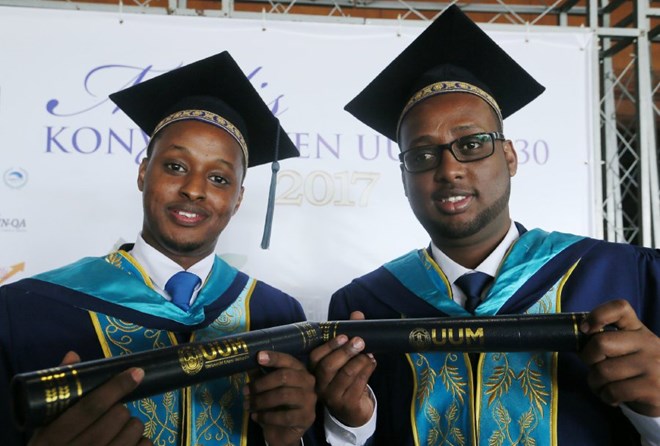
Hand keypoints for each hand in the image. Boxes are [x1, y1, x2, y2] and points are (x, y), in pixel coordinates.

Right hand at [28, 351, 150, 445]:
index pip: (90, 407)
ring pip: (134, 430)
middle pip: (117, 416)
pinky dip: (142, 442)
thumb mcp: (44, 427)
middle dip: (121, 409)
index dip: (116, 387)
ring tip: (118, 431)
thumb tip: (73, 355)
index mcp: (52, 438)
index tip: (136, 372)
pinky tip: (128, 445)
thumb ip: (60, 392)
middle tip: (114, 413)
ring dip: (132, 425)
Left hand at [244, 351, 315, 445]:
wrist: (284, 431)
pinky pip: (284, 416)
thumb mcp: (267, 387)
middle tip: (245, 390)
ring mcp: (309, 400)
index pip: (288, 360)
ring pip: (283, 395)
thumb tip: (248, 361)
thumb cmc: (276, 404)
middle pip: (284, 376)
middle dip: (261, 384)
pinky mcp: (307, 417)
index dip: (274, 358)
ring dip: (261, 401)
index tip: (258, 357)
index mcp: (299, 370)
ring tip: (247, 405)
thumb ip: (259, 374)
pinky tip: (256, 417)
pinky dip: (266, 417)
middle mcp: (308, 382)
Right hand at [309, 311, 375, 426]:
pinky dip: (367, 371)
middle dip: (345, 352)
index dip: (329, 346)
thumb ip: (349, 334)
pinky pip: (358, 385)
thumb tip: (357, 314)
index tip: (343, 336)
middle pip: (328, 367)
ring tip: (369, 354)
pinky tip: (372, 363)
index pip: (315, 357)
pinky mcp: (347, 405)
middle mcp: (319, 385)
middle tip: (360, 342)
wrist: (353, 410)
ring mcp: (332, 397)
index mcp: (315, 371)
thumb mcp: (345, 357)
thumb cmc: (346, 378)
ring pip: (345, 375)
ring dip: (360, 361)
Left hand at [579, 299, 659, 415]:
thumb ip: (610, 340)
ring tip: (604, 386)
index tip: (585, 330)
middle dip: (588, 359)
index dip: (597, 315)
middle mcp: (648, 343)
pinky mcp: (652, 388)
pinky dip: (606, 396)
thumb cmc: (638, 371)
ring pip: (602, 371)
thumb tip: (577, 339)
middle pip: (601, 343)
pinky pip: (613, 391)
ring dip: (595, 383)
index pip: (619, 307)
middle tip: (594, 367)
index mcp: (638, 329)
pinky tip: (614, 397)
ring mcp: (652, 365)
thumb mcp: (629, 349)